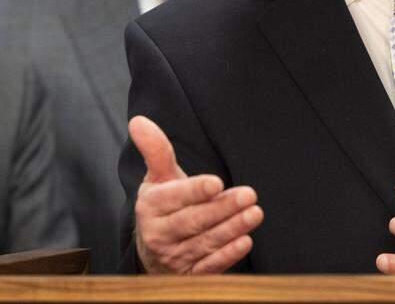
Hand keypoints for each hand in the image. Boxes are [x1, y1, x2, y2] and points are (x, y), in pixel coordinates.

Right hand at [129, 115, 262, 273]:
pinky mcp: (190, 274)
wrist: (153, 250)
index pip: (174, 198)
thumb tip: (138, 121)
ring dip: (232, 229)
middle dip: (222, 208)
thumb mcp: (158, 178)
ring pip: (205, 243)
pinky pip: (210, 266)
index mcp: (150, 207)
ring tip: (255, 213)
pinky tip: (245, 241)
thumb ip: (155, 150)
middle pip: (193, 221)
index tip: (216, 183)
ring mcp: (174, 257)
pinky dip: (228, 255)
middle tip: (249, 195)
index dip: (195, 191)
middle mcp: (159, 234)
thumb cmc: (163, 206)